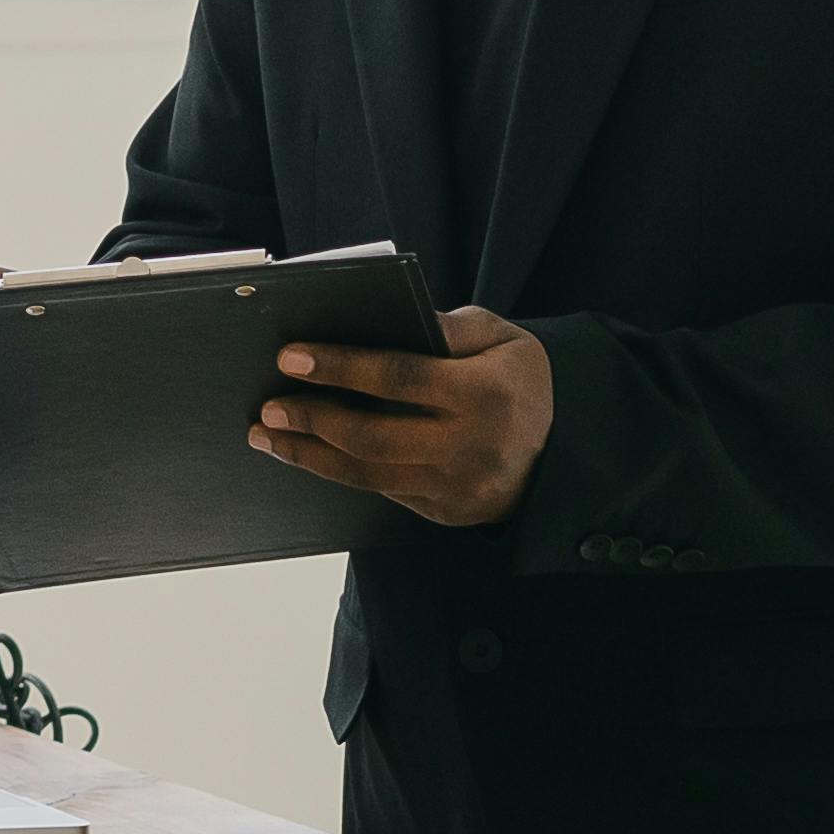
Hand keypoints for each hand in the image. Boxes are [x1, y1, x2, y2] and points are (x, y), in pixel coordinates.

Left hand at [251, 307, 552, 529]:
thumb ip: (446, 328)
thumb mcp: (500, 337)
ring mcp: (457, 487)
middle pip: (373, 436)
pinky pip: (384, 492)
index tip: (290, 358)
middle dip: (312, 420)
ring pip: (369, 475)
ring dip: (310, 456)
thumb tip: (381, 320)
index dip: (340, 367)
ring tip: (268, 436)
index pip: (399, 378)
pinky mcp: (448, 513)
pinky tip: (309, 453)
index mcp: (484, 393)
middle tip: (266, 407)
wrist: (567, 447)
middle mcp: (470, 446)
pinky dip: (342, 472)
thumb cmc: (520, 378)